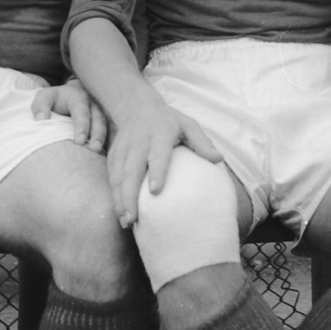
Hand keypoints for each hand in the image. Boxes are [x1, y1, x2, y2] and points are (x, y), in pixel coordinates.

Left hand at [29, 78, 108, 151]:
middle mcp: (92, 103)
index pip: (81, 111)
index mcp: (78, 97)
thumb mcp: (44, 97)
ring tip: (98, 152)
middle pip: (98, 118)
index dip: (82, 125)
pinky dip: (110, 140)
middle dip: (97, 134)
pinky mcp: (103, 120)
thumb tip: (41, 120)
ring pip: (106, 124)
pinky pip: (110, 129)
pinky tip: (106, 153)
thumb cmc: (55, 99)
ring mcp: (100, 112)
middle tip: (94, 149)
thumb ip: (40, 106)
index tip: (78, 141)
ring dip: (104, 138)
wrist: (68, 95)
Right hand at [105, 92, 221, 228]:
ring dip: (120, 199)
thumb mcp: (188, 125)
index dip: (156, 171)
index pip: (157, 154)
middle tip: (133, 219)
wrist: (137, 107)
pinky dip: (114, 195)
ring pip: (118, 176)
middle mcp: (139, 142)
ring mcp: (124, 149)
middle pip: (132, 170)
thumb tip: (218, 159)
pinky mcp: (114, 155)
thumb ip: (201, 142)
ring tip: (126, 222)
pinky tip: (120, 212)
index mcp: (160, 134)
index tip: (155, 191)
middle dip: (130, 195)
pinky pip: (111, 176)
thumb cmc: (170, 122)